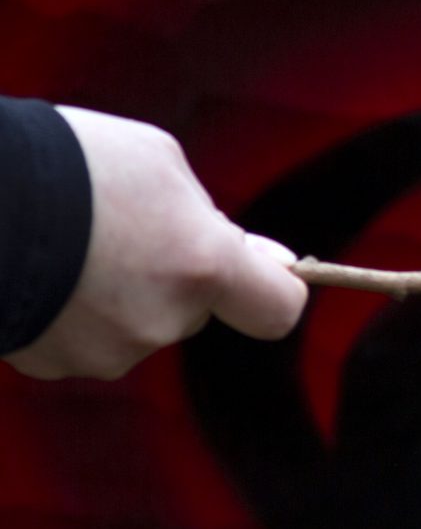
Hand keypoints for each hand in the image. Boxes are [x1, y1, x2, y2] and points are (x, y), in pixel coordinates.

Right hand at [4, 107, 307, 379]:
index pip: (277, 310)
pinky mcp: (49, 365)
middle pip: (192, 310)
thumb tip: (264, 258)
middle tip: (119, 227)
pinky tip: (36, 270)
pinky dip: (64, 312)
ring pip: (131, 326)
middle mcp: (162, 321)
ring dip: (111, 294)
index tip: (257, 267)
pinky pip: (77, 339)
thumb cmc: (66, 163)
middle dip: (170, 276)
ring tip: (66, 243)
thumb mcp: (158, 164)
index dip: (270, 288)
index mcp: (203, 266)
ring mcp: (103, 351)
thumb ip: (212, 218)